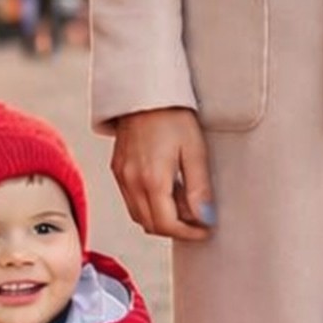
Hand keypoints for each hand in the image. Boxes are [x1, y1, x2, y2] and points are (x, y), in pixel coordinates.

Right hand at [111, 108, 214, 242]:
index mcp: (152, 180)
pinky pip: (131, 201)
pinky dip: (148, 205)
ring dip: (161, 218)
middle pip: (152, 226)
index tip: (206, 230)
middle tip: (198, 218)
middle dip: (176, 229)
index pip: (167, 225)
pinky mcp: (117, 169)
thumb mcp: (195, 150)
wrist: (144, 89)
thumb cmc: (173, 115)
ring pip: (139, 216)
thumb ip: (199, 188)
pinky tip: (165, 189)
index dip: (189, 233)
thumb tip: (205, 218)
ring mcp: (121, 176)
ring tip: (183, 200)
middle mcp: (131, 182)